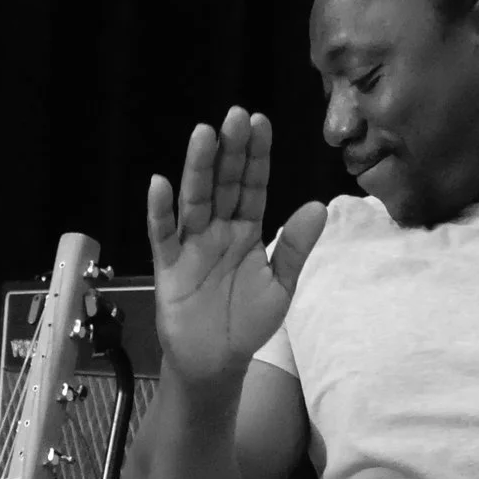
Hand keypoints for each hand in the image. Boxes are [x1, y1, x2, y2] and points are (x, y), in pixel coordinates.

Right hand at [147, 107, 329, 387]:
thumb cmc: (247, 322)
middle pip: (223, 184)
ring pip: (195, 200)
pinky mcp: (169, 267)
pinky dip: (159, 212)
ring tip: (204, 134)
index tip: (260, 121)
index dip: (256, 156)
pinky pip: (162, 235)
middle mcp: (218, 230)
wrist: (217, 363)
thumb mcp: (281, 286)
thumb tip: (318, 206)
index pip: (252, 185)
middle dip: (229, 151)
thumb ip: (293, 247)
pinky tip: (159, 184)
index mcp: (247, 230)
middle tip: (235, 116)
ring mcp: (191, 245)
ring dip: (198, 169)